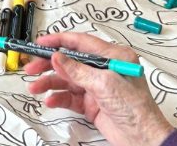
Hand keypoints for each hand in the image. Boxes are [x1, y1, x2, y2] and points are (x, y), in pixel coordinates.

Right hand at [24, 32, 173, 145]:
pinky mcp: (92, 103)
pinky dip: (59, 98)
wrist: (145, 140)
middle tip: (31, 68)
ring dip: (50, 83)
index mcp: (112, 56)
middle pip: (69, 61)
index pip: (80, 42)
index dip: (59, 41)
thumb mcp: (105, 84)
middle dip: (49, 64)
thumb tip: (56, 57)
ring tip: (35, 88)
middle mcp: (103, 68)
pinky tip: (50, 100)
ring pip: (66, 80)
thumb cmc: (135, 109)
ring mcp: (96, 86)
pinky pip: (70, 97)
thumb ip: (77, 70)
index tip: (40, 43)